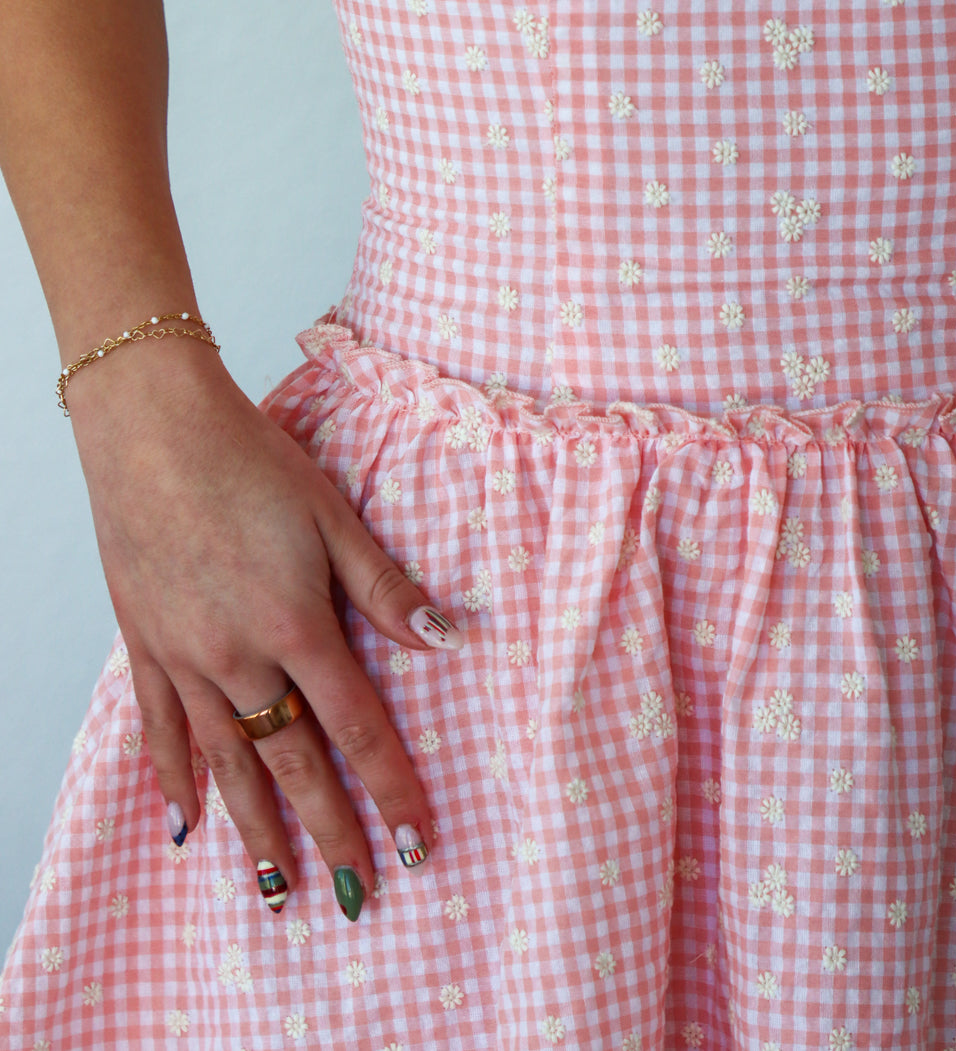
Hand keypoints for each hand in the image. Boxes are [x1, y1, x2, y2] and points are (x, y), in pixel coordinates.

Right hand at [67, 339, 460, 916]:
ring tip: (275, 885)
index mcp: (295, 625)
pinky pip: (158, 727)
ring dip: (253, 828)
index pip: (356, 728)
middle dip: (328, 830)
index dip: (390, 788)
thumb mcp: (333, 515)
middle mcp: (236, 657)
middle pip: (291, 762)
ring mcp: (183, 656)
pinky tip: (184, 820)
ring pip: (225, 762)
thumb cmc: (251, 459)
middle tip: (357, 892)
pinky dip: (172, 777)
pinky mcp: (142, 642)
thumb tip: (448, 639)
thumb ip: (386, 586)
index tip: (417, 842)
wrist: (152, 427)